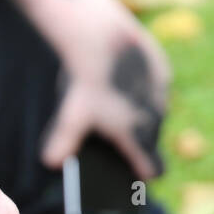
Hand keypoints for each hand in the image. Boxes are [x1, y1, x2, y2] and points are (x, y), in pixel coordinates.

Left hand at [39, 15, 171, 181]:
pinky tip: (121, 81)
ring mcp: (161, 93)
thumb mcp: (71, 116)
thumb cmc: (88, 84)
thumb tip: (51, 163)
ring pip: (153, 111)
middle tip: (113, 137)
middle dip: (134, 141)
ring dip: (138, 113)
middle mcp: (156, 117)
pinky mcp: (162, 70)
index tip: (133, 174)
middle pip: (151, 140)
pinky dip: (140, 87)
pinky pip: (154, 86)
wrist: (105, 38)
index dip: (142, 173)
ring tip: (114, 108)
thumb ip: (64, 143)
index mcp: (138, 135)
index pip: (154, 169)